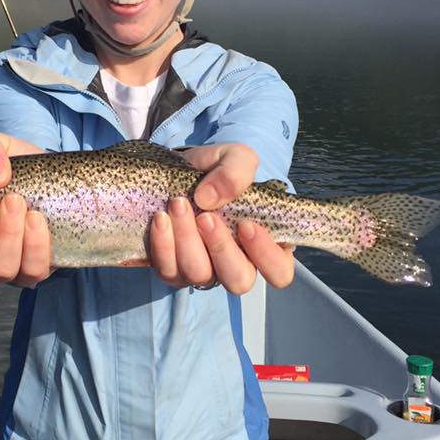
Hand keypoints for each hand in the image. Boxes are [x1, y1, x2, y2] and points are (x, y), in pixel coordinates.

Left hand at [150, 143, 293, 291]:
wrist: (180, 170)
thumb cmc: (220, 170)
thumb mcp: (236, 158)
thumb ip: (235, 172)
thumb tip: (209, 198)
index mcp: (264, 245)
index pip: (279, 271)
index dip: (266, 255)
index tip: (246, 224)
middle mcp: (236, 264)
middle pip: (238, 280)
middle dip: (220, 248)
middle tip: (206, 217)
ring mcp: (204, 271)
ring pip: (199, 274)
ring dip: (187, 241)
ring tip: (178, 204)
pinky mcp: (173, 269)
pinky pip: (168, 270)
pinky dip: (163, 245)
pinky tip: (160, 219)